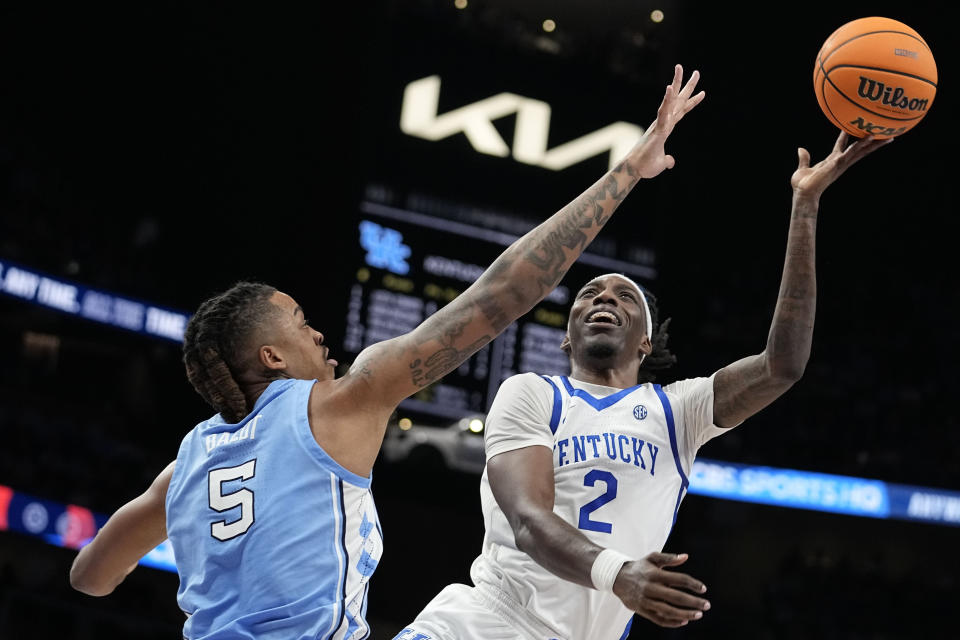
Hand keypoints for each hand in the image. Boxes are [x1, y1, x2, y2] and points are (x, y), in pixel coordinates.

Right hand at [613, 552, 709, 627]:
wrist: (617, 578)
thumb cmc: (639, 567)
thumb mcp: (652, 558)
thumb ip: (669, 558)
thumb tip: (685, 557)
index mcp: (654, 574)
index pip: (678, 579)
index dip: (692, 584)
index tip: (703, 588)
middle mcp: (650, 588)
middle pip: (675, 597)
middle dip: (693, 602)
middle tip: (706, 605)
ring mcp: (646, 600)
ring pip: (668, 611)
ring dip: (685, 614)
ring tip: (698, 615)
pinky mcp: (642, 610)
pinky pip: (659, 619)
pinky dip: (672, 622)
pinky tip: (684, 621)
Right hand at [627, 64, 705, 178]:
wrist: (634, 170)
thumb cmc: (645, 166)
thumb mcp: (661, 163)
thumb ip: (667, 160)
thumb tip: (671, 162)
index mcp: (666, 128)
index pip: (682, 112)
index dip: (692, 102)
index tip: (702, 92)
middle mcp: (664, 123)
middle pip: (679, 101)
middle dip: (688, 86)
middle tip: (696, 71)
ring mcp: (660, 124)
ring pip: (670, 101)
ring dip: (675, 84)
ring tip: (679, 68)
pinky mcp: (657, 130)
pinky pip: (663, 112)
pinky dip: (667, 100)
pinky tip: (670, 87)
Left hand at [792, 131, 891, 200]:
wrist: (803, 194)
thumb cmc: (803, 185)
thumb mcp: (803, 169)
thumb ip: (804, 159)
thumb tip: (801, 149)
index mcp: (833, 162)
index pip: (844, 146)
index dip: (850, 137)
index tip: (858, 128)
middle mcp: (840, 162)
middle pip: (859, 149)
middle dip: (872, 143)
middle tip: (885, 134)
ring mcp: (840, 163)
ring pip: (860, 149)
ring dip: (873, 142)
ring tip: (886, 134)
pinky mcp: (838, 163)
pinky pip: (851, 151)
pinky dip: (860, 143)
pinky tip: (869, 136)